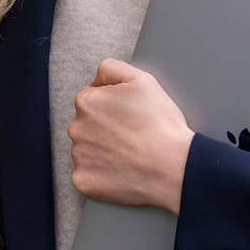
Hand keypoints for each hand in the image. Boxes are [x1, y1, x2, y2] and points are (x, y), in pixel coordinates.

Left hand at [68, 58, 193, 213]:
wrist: (174, 168)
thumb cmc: (161, 125)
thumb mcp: (142, 79)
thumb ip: (111, 68)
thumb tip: (97, 79)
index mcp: (86, 101)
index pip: (92, 99)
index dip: (114, 107)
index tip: (130, 117)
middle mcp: (75, 128)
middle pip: (87, 125)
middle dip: (105, 129)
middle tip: (132, 136)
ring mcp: (78, 156)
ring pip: (87, 150)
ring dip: (103, 151)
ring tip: (130, 155)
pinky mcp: (82, 181)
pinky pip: (87, 175)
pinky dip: (101, 175)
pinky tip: (122, 171)